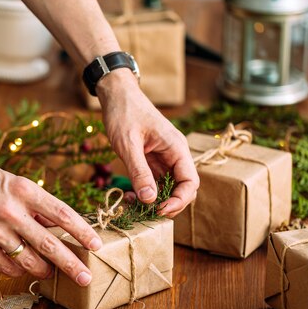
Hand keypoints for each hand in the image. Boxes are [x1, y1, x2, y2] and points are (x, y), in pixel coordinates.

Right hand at [0, 156, 101, 285]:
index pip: (63, 214)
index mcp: (25, 190)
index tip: (97, 245)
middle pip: (51, 245)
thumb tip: (56, 225)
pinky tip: (23, 269)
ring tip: (52, 274)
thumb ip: (33, 205)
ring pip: (29, 261)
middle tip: (86, 278)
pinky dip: (18, 270)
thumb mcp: (12, 181)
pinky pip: (6, 266)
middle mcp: (12, 211)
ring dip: (45, 271)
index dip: (83, 232)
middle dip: (72, 265)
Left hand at [96, 70, 198, 216]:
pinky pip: (155, 183)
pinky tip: (129, 196)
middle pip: (183, 189)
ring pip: (168, 188)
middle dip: (167, 204)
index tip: (159, 210)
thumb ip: (139, 172)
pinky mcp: (153, 161)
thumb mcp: (128, 144)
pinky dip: (145, 192)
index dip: (179, 200)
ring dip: (154, 201)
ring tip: (132, 205)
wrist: (117, 95)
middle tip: (145, 213)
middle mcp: (175, 155)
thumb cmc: (124, 113)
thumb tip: (150, 200)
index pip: (190, 182)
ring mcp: (165, 159)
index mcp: (177, 148)